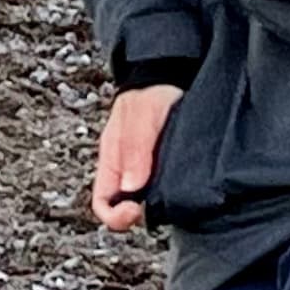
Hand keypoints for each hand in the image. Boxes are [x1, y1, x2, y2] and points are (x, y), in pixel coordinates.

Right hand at [91, 83, 184, 232]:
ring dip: (159, 203)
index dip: (115, 216)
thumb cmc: (150, 90)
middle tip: (163, 206)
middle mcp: (127, 169)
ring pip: (147, 200)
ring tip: (178, 193)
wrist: (170, 73)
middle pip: (126, 207)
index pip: (102, 202)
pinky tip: (186, 184)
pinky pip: (165, 188)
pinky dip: (173, 192)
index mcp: (111, 159)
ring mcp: (147, 169)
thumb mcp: (141, 115)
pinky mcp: (166, 166)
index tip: (136, 210)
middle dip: (141, 214)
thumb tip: (131, 188)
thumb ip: (135, 148)